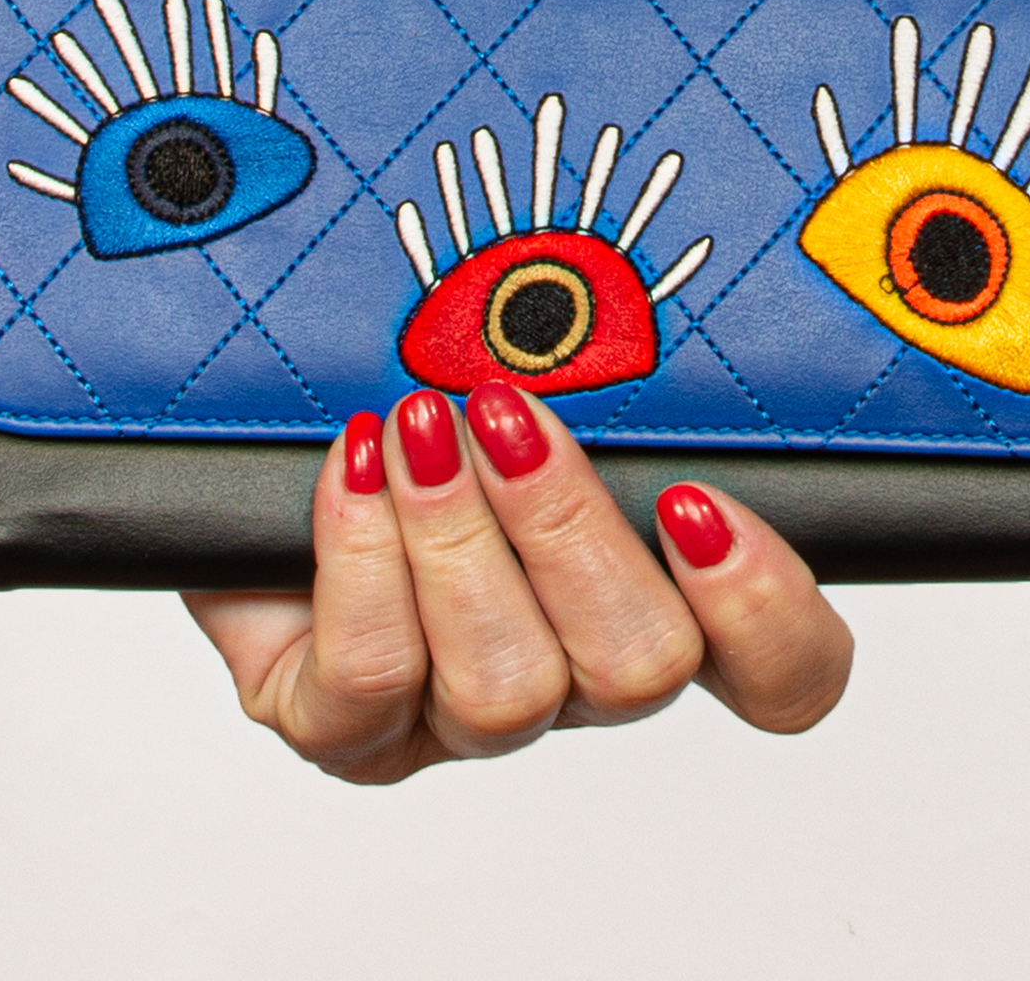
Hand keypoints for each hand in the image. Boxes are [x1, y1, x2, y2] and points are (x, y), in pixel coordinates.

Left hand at [185, 383, 853, 782]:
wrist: (248, 441)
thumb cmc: (399, 389)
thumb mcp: (515, 358)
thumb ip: (595, 360)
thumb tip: (619, 298)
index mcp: (648, 592)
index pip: (781, 673)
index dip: (768, 614)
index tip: (697, 501)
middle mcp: (568, 673)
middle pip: (644, 668)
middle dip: (569, 525)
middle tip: (506, 415)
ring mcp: (456, 720)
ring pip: (509, 690)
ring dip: (457, 533)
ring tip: (414, 425)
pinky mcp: (346, 731)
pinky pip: (372, 682)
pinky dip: (362, 557)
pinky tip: (353, 465)